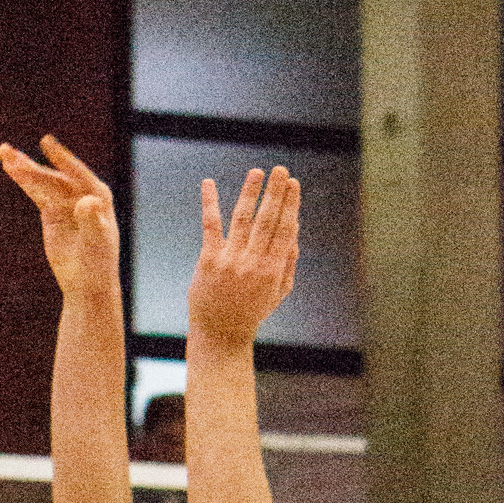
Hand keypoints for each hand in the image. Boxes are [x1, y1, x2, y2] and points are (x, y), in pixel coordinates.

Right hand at [0, 137, 121, 299]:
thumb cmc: (96, 264)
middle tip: (11, 157)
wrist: (87, 282)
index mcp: (97, 195)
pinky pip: (36, 191)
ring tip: (3, 152)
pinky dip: (24, 180)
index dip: (61, 158)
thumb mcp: (95, 242)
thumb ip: (92, 221)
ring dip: (23, 167)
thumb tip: (86, 203)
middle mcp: (82, 192)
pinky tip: (10, 167)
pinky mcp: (52, 210)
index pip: (76, 173)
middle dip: (32, 167)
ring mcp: (66, 200)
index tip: (46, 143)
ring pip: (42, 181)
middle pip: (54, 176)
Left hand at [190, 167, 299, 346]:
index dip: (290, 204)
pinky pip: (210, 226)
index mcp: (273, 269)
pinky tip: (208, 182)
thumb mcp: (278, 292)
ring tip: (257, 172)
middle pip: (267, 220)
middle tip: (281, 169)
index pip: (284, 229)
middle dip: (275, 193)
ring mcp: (230, 261)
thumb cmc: (252, 311)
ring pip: (242, 219)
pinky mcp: (208, 260)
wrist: (220, 333)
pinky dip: (209, 202)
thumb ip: (288, 262)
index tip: (294, 184)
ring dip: (250, 192)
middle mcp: (252, 263)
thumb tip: (295, 229)